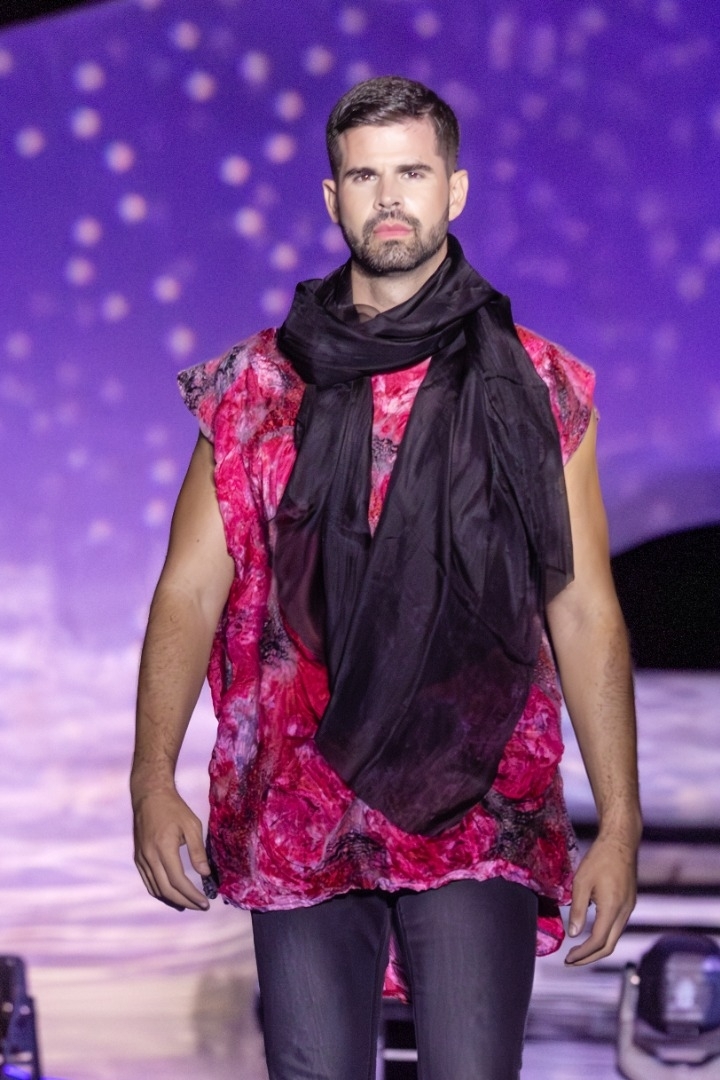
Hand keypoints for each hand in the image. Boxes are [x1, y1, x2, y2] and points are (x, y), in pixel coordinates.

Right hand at [132, 787, 210, 910]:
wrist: (150, 796)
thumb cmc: (174, 808)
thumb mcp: (192, 825)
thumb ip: (198, 851)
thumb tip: (205, 874)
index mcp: (164, 848)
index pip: (178, 881)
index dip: (192, 895)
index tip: (205, 903)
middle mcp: (149, 857)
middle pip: (166, 889)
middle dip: (184, 901)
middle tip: (199, 906)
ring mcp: (141, 858)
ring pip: (155, 888)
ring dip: (172, 899)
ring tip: (188, 903)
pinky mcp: (138, 857)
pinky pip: (148, 881)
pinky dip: (160, 891)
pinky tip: (171, 893)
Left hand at [564, 833, 637, 965]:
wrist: (621, 841)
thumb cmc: (600, 858)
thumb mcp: (582, 883)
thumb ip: (578, 910)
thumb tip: (574, 934)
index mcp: (613, 909)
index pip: (598, 941)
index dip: (582, 954)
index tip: (568, 959)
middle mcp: (625, 912)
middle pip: (610, 946)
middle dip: (590, 957)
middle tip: (572, 961)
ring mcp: (629, 908)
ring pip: (615, 937)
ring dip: (597, 947)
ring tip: (578, 950)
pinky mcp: (629, 902)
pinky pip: (617, 926)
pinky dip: (604, 935)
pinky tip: (591, 932)